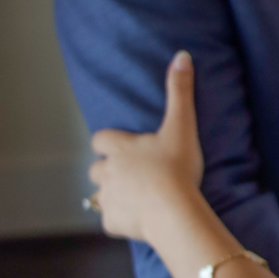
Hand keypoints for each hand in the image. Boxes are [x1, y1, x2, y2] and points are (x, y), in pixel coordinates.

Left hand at [89, 51, 204, 242]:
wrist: (173, 211)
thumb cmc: (176, 168)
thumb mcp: (181, 126)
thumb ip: (180, 91)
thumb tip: (182, 55)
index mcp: (120, 148)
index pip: (100, 140)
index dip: (109, 143)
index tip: (122, 146)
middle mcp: (107, 171)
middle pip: (96, 169)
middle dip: (108, 170)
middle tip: (132, 174)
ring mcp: (108, 198)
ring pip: (100, 195)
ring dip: (113, 195)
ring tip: (135, 198)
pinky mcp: (111, 222)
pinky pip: (110, 221)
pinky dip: (120, 220)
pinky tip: (138, 220)